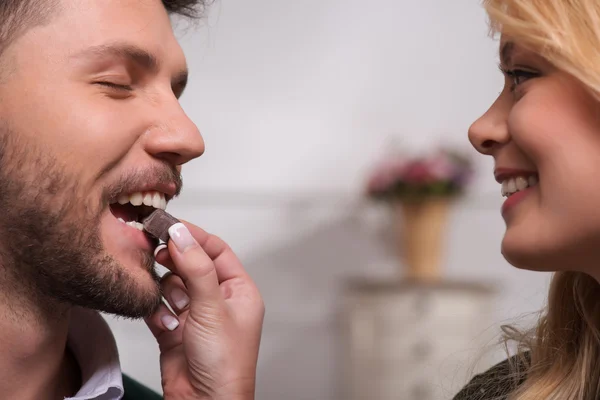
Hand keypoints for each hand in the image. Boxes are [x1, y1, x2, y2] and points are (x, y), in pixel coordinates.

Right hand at [145, 221, 264, 399]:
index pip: (216, 250)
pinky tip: (166, 324)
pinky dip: (157, 312)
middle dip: (175, 262)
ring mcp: (195, 314)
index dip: (193, 236)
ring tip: (174, 307)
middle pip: (190, 264)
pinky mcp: (174, 329)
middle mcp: (217, 300)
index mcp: (238, 291)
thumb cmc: (225, 364)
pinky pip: (158, 308)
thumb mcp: (212, 308)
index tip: (169, 225)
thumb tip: (182, 234)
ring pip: (172, 284)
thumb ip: (196, 268)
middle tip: (158, 254)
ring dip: (167, 292)